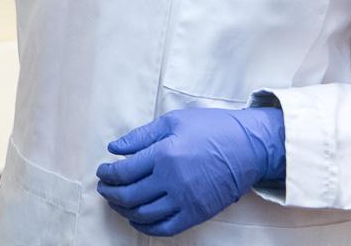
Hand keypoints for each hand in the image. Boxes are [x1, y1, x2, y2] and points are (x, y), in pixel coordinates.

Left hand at [95, 107, 284, 237]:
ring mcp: (186, 200)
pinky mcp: (198, 214)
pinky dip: (146, 227)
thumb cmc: (210, 129)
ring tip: (117, 202)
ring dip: (124, 210)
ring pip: (144, 214)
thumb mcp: (173, 122)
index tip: (102, 171)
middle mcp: (172, 181)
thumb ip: (140, 136)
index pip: (123, 172)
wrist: (249, 147)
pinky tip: (137, 219)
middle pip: (129, 196)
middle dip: (110, 193)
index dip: (107, 174)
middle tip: (103, 188)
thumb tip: (113, 148)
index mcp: (164, 155)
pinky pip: (165, 228)